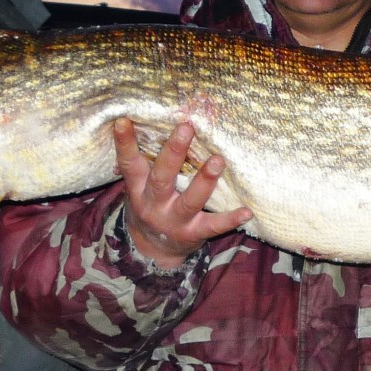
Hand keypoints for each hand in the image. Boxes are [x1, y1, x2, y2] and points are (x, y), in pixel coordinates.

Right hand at [116, 118, 251, 269]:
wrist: (153, 250)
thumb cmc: (151, 205)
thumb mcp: (140, 187)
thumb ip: (148, 162)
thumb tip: (157, 122)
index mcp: (138, 188)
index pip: (130, 164)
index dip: (125, 143)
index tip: (123, 120)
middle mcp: (154, 204)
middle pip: (162, 178)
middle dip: (174, 153)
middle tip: (186, 128)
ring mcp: (174, 220)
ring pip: (189, 201)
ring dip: (204, 180)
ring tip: (218, 160)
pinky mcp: (193, 234)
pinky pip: (213, 226)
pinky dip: (230, 219)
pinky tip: (246, 211)